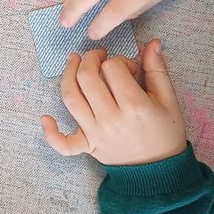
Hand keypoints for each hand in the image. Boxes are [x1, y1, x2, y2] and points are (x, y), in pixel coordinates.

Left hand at [40, 41, 186, 165]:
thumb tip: (152, 42)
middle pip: (87, 78)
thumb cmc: (165, 134)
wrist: (161, 171)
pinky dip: (51, 133)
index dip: (120, 60)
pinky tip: (45, 118)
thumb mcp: (168, 101)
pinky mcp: (87, 147)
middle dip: (90, 59)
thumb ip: (157, 69)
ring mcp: (96, 134)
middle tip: (98, 56)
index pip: (112, 68)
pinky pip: (63, 143)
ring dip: (67, 75)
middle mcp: (111, 118)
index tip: (128, 67)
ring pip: (70, 98)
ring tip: (74, 61)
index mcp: (135, 106)